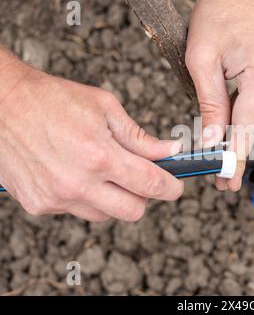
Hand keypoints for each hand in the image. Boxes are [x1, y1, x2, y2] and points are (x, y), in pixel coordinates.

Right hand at [0, 49, 182, 221]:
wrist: (2, 104)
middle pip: (133, 211)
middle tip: (140, 177)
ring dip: (114, 198)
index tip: (176, 187)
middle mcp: (78, 183)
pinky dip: (85, 197)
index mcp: (99, 155)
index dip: (170, 188)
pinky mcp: (39, 205)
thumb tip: (171, 150)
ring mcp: (56, 198)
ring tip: (101, 170)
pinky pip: (77, 211)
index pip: (149, 184)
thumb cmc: (53, 99)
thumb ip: (140, 137)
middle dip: (144, 196)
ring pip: (105, 215)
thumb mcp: (105, 107)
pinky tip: (75, 173)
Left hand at [186, 0, 253, 190]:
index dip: (236, 157)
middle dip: (236, 148)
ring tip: (222, 146)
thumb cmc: (217, 14)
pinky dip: (248, 109)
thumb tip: (213, 140)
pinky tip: (234, 115)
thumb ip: (209, 103)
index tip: (230, 182)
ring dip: (240, 126)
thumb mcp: (201, 59)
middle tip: (223, 177)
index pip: (248, 125)